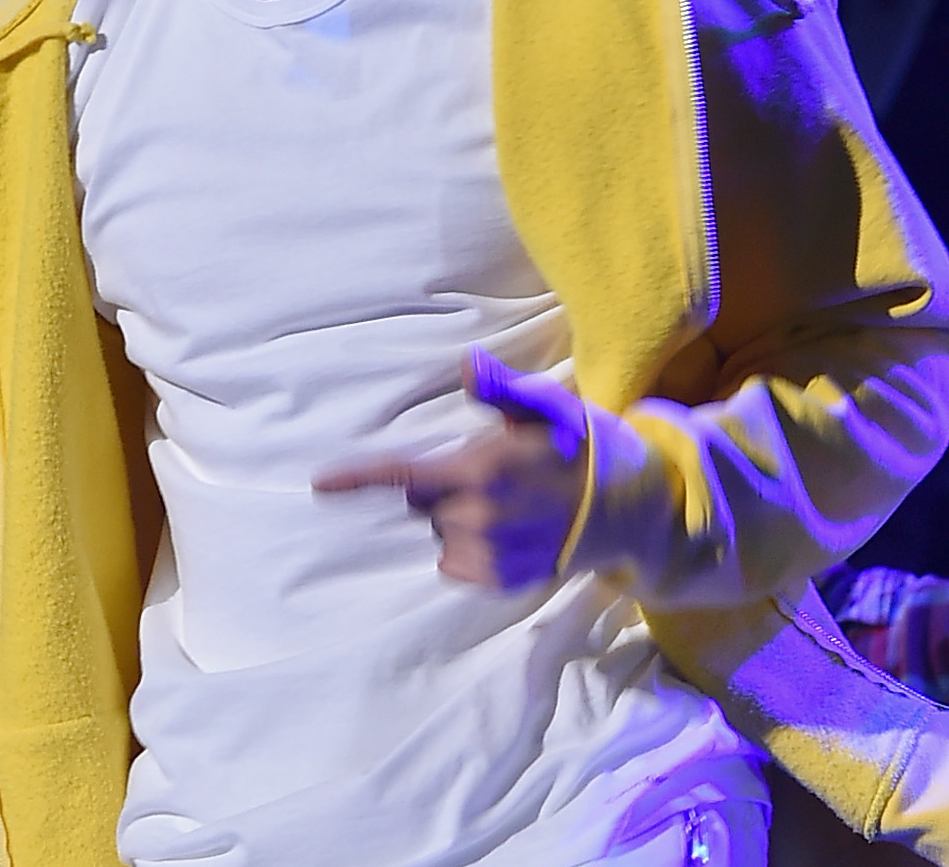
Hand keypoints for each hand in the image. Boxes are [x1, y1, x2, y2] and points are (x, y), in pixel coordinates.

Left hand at [314, 349, 589, 589]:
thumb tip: (465, 367)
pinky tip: (505, 533)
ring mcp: (490, 554)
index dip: (360, 478)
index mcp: (483, 470)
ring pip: (439, 532)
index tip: (320, 484)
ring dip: (457, 518)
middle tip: (488, 474)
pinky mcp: (501, 581)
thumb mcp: (548, 407)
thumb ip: (500, 390)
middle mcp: (480, 516)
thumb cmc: (581, 449)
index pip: (407, 476)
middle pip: (421, 503)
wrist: (627, 510)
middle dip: (441, 486)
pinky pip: (455, 564)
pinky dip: (467, 549)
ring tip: (506, 505)